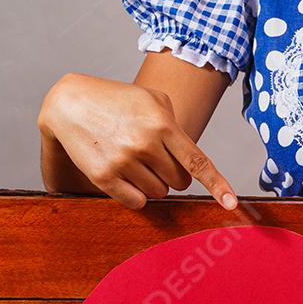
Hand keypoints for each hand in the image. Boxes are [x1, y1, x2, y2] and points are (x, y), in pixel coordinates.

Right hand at [38, 73, 239, 211]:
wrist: (70, 103)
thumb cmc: (117, 100)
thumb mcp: (152, 99)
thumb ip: (176, 125)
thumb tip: (190, 161)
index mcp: (162, 124)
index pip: (197, 161)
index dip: (217, 184)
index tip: (231, 204)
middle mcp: (144, 144)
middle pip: (179, 182)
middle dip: (173, 174)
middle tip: (155, 156)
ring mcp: (123, 162)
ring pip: (158, 193)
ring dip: (153, 183)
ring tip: (134, 159)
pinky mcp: (103, 177)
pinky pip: (136, 202)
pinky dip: (136, 195)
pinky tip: (125, 175)